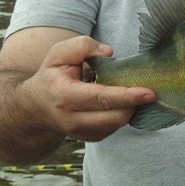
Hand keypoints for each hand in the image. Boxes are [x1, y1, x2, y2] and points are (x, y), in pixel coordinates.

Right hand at [22, 36, 155, 141]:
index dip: (126, 96)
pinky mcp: (90, 138)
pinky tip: (121, 102)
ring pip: (117, 124)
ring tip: (132, 93)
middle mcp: (72, 119)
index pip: (100, 98)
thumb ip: (82, 46)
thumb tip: (109, 53)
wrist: (35, 107)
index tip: (148, 93)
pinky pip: (114, 128)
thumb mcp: (58, 53)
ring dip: (130, 109)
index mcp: (63, 95)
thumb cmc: (51, 76)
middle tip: (148, 90)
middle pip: (114, 117)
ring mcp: (81, 133)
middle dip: (135, 104)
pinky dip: (122, 114)